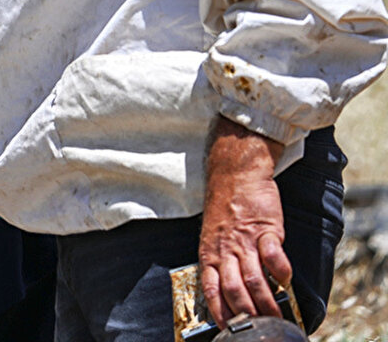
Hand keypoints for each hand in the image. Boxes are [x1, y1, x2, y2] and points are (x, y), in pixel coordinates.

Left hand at [199, 118, 290, 325]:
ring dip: (267, 302)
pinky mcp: (264, 227)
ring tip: (278, 318)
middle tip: (263, 329)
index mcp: (209, 251)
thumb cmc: (226, 205)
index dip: (219, 311)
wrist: (235, 171)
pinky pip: (273, 255)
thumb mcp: (214, 234)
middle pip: (233, 289)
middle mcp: (225, 248)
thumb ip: (221, 260)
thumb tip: (231, 291)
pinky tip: (286, 281)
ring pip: (253, 278)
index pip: (210, 288)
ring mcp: (244, 238)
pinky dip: (280, 271)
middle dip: (248, 314)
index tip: (230, 330)